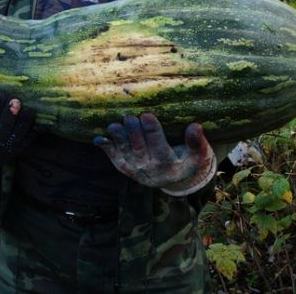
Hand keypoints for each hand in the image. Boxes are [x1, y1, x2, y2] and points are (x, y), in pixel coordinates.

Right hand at [0, 88, 36, 168]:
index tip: (1, 94)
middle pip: (4, 128)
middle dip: (11, 113)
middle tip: (16, 100)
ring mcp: (3, 151)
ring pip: (17, 136)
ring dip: (25, 122)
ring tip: (30, 109)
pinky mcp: (13, 153)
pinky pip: (26, 142)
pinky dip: (33, 132)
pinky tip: (38, 121)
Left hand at [93, 113, 215, 195]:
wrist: (170, 179)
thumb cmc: (185, 161)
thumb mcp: (196, 156)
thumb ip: (197, 143)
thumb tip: (195, 126)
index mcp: (168, 164)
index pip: (159, 146)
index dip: (152, 131)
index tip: (148, 115)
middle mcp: (149, 169)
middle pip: (139, 148)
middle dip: (133, 132)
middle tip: (130, 117)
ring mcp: (134, 169)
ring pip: (124, 152)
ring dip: (118, 139)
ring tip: (114, 126)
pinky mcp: (123, 167)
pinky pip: (113, 158)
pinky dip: (106, 148)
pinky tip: (98, 138)